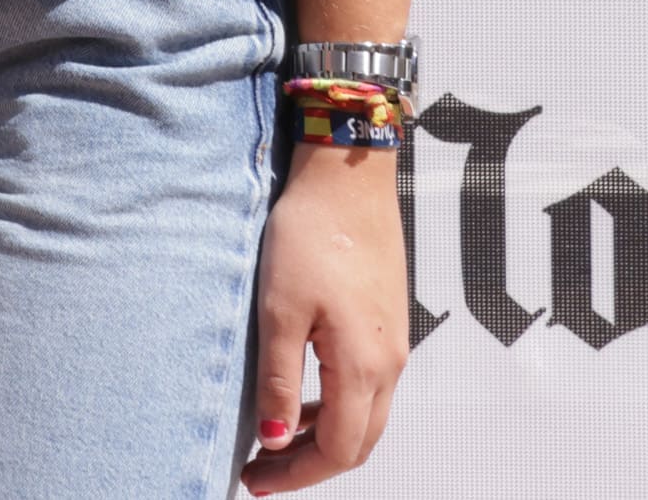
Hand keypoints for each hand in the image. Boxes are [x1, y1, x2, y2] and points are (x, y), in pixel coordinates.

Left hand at [242, 143, 408, 490]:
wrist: (347, 178)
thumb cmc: (310, 236)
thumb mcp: (278, 311)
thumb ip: (278, 380)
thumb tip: (272, 438)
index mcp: (364, 366)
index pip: (338, 450)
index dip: (296, 473)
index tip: (255, 479)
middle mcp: (389, 363)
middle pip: (357, 442)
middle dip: (309, 463)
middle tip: (261, 468)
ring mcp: (392, 344)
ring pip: (365, 416)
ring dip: (322, 434)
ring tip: (273, 435)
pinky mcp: (386, 323)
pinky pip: (367, 386)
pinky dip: (335, 404)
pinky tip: (300, 393)